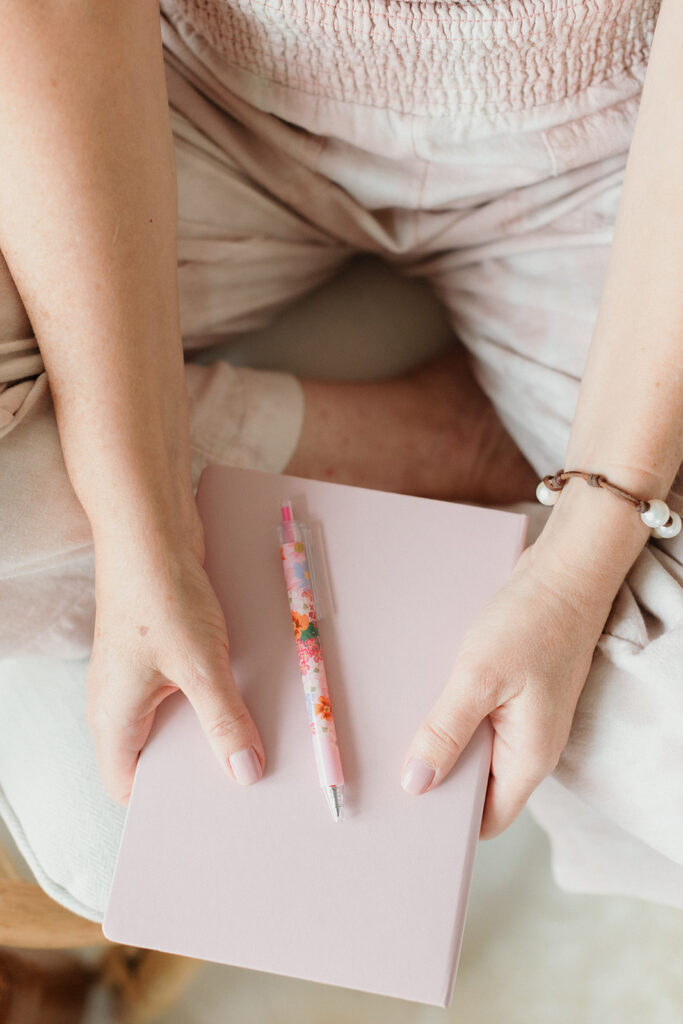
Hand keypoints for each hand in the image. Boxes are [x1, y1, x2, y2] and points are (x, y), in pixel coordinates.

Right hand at [86, 529, 264, 804]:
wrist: (151, 530)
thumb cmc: (160, 595)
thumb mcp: (200, 666)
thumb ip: (223, 722)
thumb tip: (245, 771)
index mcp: (112, 718)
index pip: (128, 786)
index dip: (166, 803)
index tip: (212, 812)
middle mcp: (120, 702)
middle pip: (160, 755)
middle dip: (200, 766)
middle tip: (247, 778)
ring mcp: (140, 675)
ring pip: (178, 720)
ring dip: (213, 727)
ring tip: (256, 740)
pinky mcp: (162, 650)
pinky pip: (188, 689)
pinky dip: (215, 696)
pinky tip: (248, 696)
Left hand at [399, 540, 614, 838]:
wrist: (563, 572)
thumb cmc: (532, 622)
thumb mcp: (479, 678)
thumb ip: (447, 733)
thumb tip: (416, 784)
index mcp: (528, 757)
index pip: (487, 817)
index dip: (448, 820)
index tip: (404, 811)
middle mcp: (528, 746)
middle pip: (476, 784)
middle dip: (436, 777)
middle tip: (387, 766)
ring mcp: (521, 719)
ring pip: (471, 747)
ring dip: (439, 738)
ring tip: (397, 728)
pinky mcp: (513, 692)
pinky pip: (474, 716)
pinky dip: (449, 711)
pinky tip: (422, 696)